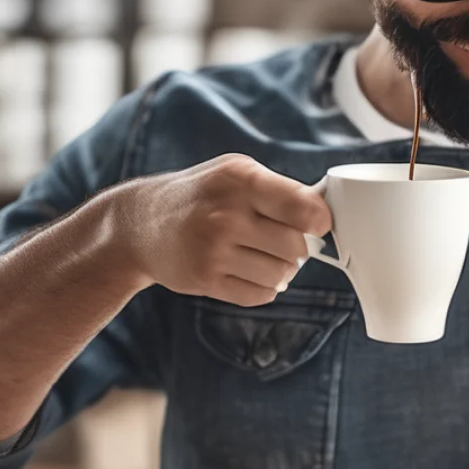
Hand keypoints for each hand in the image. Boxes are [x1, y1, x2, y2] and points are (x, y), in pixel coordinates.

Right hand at [113, 154, 331, 306]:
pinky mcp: (205, 280)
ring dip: (280, 270)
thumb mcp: (236, 174)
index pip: (302, 208)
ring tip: (259, 254)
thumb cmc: (203, 195)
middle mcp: (225, 214)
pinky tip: (247, 270)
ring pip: (281, 275)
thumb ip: (281, 190)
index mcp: (240, 180)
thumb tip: (326, 213)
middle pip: (296, 247)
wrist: (141, 223)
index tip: (319, 225)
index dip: (320, 221)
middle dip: (296, 247)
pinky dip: (263, 287)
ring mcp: (213, 250)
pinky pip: (260, 295)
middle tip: (279, 239)